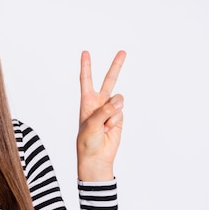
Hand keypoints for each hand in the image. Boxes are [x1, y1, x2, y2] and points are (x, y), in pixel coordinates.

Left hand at [76, 50, 125, 180]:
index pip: (86, 81)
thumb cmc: (87, 141)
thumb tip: (119, 102)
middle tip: (122, 52)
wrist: (96, 157)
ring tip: (105, 125)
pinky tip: (110, 129)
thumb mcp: (91, 124)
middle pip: (108, 81)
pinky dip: (116, 121)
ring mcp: (110, 110)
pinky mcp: (119, 118)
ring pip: (118, 100)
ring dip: (113, 112)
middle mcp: (99, 103)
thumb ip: (104, 111)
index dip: (86, 66)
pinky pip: (121, 113)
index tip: (85, 52)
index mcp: (86, 102)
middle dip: (116, 66)